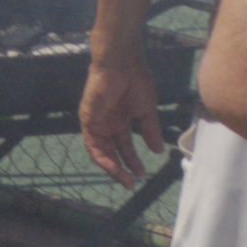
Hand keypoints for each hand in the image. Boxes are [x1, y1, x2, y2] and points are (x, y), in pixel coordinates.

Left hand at [75, 53, 163, 183]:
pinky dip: (101, 157)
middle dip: (121, 168)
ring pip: (100, 151)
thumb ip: (149, 131)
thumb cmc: (135, 80)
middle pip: (111, 151)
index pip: (124, 145)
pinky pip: (92, 143)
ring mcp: (96, 121)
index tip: (142, 174)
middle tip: (131, 183)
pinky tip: (112, 166)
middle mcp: (107, 122)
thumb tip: (158, 151)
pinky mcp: (88, 119)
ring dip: (111, 167)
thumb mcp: (146, 110)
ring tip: (125, 179)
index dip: (132, 160)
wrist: (122, 63)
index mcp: (120, 119)